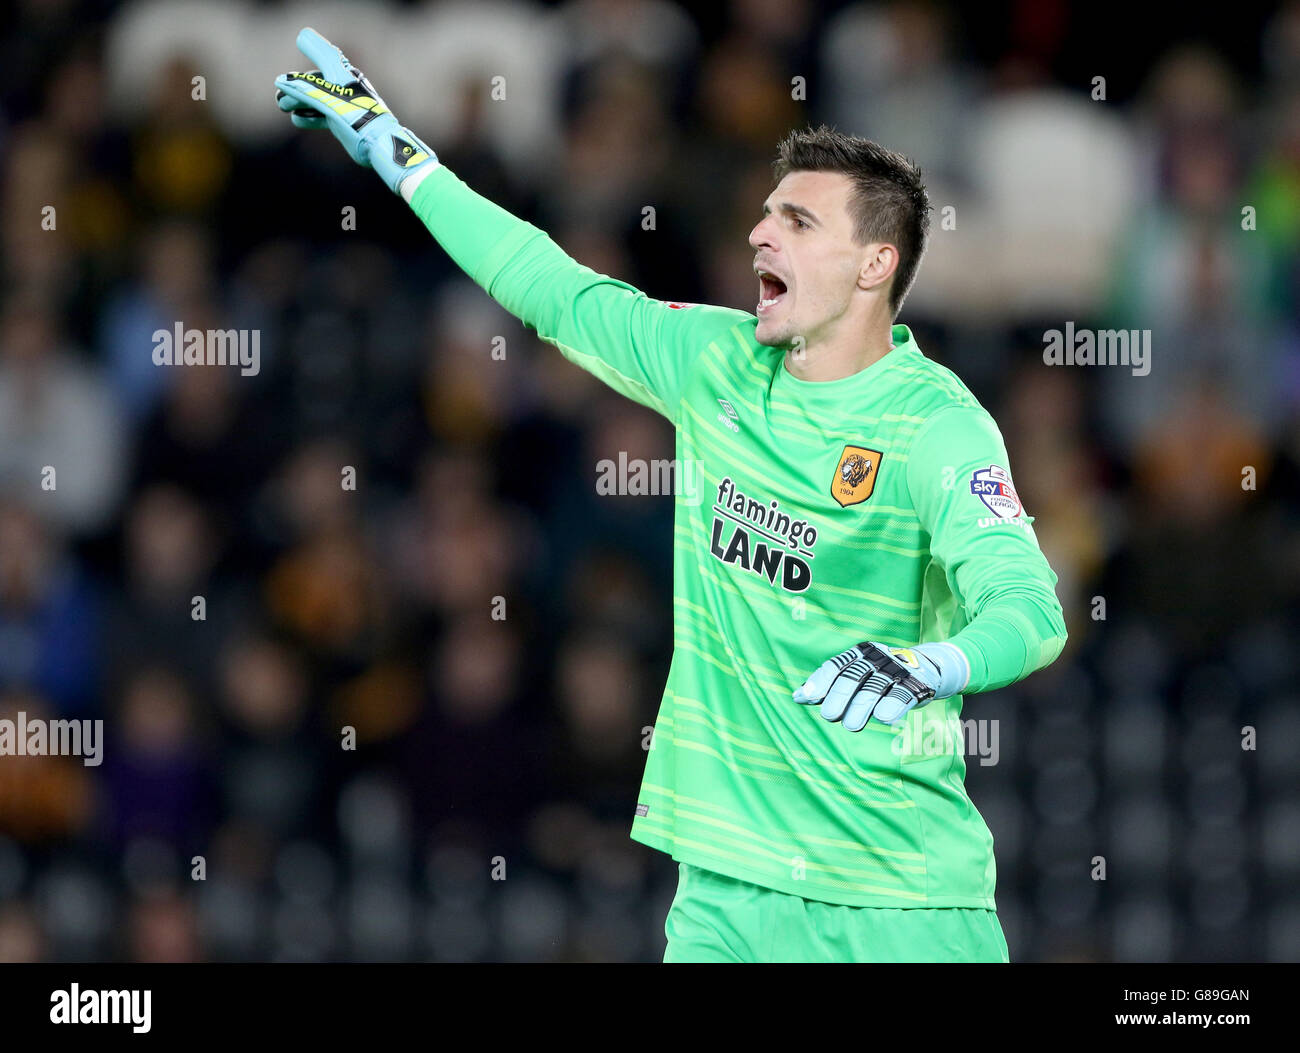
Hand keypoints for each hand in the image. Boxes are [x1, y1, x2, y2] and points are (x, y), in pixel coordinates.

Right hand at [274, 27, 437, 193]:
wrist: (379, 144)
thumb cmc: (358, 117)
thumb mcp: (328, 100)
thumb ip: (305, 89)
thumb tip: (281, 80)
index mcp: (343, 76)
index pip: (326, 56)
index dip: (314, 46)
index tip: (302, 37)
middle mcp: (344, 88)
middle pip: (315, 82)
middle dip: (296, 87)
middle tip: (279, 98)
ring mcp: (344, 105)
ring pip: (316, 99)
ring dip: (299, 101)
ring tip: (283, 107)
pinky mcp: (344, 121)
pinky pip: (323, 115)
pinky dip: (310, 116)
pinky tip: (298, 119)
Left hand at [792, 641, 968, 729]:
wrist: (927, 668)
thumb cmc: (881, 677)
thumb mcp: (856, 675)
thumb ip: (829, 686)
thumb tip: (796, 697)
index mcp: (859, 654)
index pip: (836, 665)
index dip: (821, 680)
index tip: (807, 697)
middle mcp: (876, 658)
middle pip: (854, 676)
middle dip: (839, 696)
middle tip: (829, 716)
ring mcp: (896, 670)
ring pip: (875, 688)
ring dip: (862, 706)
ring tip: (851, 726)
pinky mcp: (916, 684)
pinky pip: (902, 695)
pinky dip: (892, 706)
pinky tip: (883, 719)